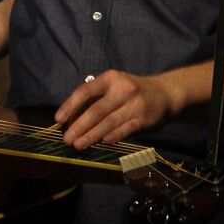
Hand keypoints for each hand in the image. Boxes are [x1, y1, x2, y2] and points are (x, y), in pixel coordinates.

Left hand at [55, 69, 173, 149]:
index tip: (59, 119)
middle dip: (79, 126)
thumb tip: (72, 120)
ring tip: (78, 145)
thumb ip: (96, 99)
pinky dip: (113, 136)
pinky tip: (103, 143)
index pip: (86, 90)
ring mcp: (134, 104)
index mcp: (110, 78)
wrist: (165, 93)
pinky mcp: (144, 118)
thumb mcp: (115, 86)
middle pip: (96, 110)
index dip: (71, 105)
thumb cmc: (132, 92)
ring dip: (92, 135)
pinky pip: (125, 130)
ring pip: (109, 122)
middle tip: (66, 139)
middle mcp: (122, 89)